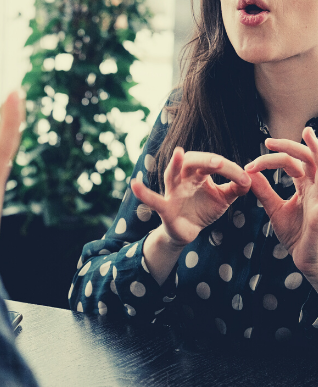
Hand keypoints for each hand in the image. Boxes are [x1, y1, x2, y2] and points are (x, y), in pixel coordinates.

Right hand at [131, 148, 250, 247]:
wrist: (187, 232)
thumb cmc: (203, 209)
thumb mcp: (223, 198)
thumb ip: (237, 187)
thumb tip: (251, 178)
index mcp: (199, 173)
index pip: (214, 164)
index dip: (230, 170)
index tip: (245, 180)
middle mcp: (184, 178)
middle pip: (192, 161)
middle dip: (205, 160)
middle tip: (219, 163)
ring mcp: (172, 191)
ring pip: (172, 174)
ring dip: (174, 164)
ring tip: (178, 154)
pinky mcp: (164, 207)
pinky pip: (153, 200)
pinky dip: (144, 193)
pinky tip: (134, 186)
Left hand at [245, 128, 317, 285]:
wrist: (310, 260)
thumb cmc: (298, 236)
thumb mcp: (276, 210)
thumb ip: (265, 192)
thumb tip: (248, 174)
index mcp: (306, 185)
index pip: (292, 162)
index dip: (272, 159)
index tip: (250, 166)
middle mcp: (317, 186)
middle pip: (307, 156)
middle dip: (288, 147)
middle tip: (268, 143)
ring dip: (312, 148)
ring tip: (304, 135)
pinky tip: (311, 160)